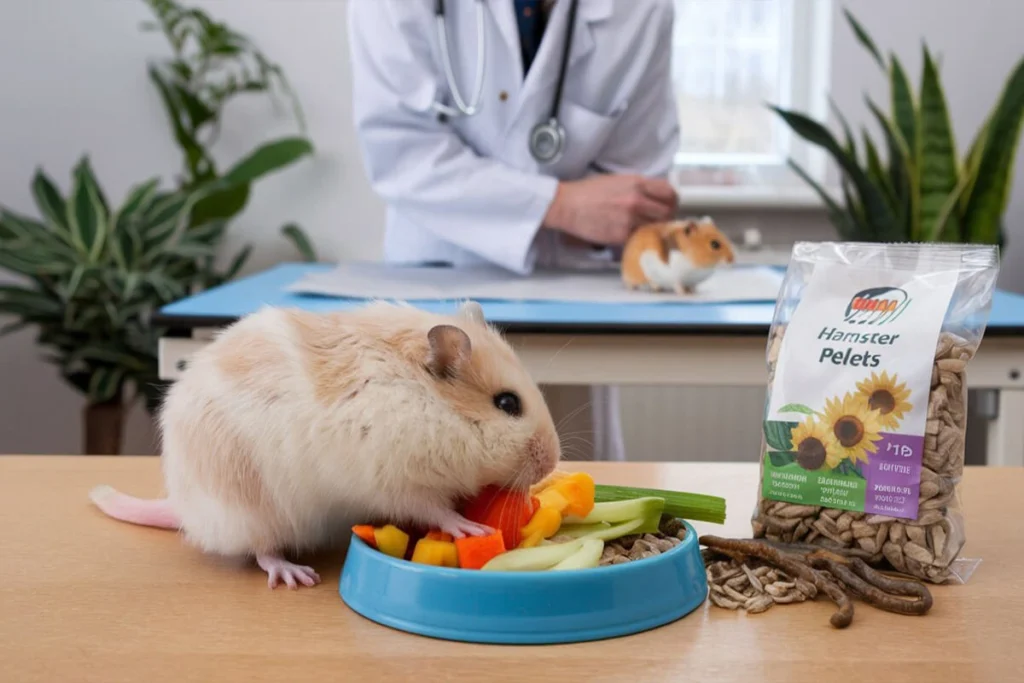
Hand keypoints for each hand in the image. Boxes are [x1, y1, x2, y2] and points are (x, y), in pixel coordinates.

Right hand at [542, 174, 677, 245]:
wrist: (567, 205)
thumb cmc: (588, 191)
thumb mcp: (617, 180)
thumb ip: (638, 187)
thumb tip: (654, 197)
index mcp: (637, 183)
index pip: (669, 193)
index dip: (672, 201)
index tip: (669, 206)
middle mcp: (637, 200)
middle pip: (667, 212)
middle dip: (666, 217)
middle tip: (659, 221)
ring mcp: (630, 219)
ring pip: (655, 227)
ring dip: (652, 229)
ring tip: (644, 228)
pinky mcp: (621, 235)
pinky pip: (639, 238)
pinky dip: (637, 238)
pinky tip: (629, 234)